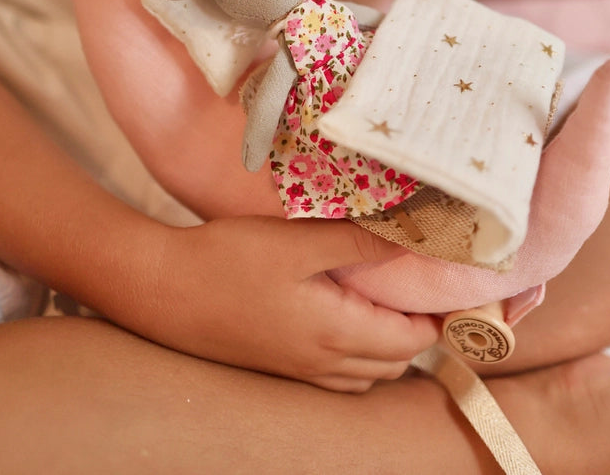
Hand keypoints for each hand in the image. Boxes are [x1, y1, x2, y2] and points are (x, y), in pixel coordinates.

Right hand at [143, 215, 439, 391]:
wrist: (161, 290)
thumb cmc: (229, 261)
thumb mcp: (298, 243)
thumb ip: (359, 242)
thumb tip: (416, 237)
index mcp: (335, 335)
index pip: (412, 340)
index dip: (437, 314)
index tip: (447, 279)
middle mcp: (322, 363)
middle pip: (394, 361)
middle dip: (416, 328)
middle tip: (419, 280)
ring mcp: (297, 369)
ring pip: (366, 371)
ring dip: (387, 342)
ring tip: (386, 293)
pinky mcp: (277, 363)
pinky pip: (336, 370)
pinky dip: (356, 350)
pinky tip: (341, 309)